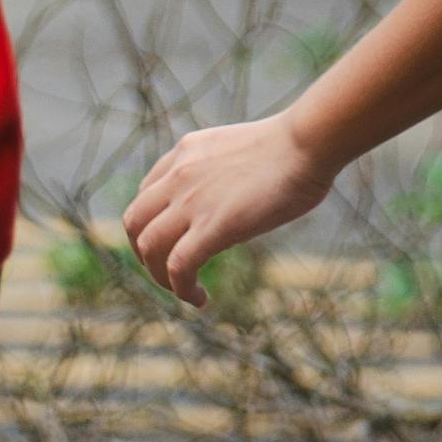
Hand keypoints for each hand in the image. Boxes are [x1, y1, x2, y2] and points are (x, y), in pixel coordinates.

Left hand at [121, 114, 334, 291]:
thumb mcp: (238, 152)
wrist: (306, 143)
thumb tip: (229, 205)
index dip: (151, 226)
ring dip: (159, 276)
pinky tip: (199, 298)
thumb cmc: (293, 148)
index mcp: (185, 152)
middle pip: (135, 222)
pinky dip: (181, 288)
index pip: (145, 194)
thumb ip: (220, 174)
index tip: (171, 245)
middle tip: (167, 273)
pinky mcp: (213, 225)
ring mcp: (192, 200)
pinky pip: (178, 265)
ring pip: (148, 246)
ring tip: (183, 290)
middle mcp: (178, 175)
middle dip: (144, 254)